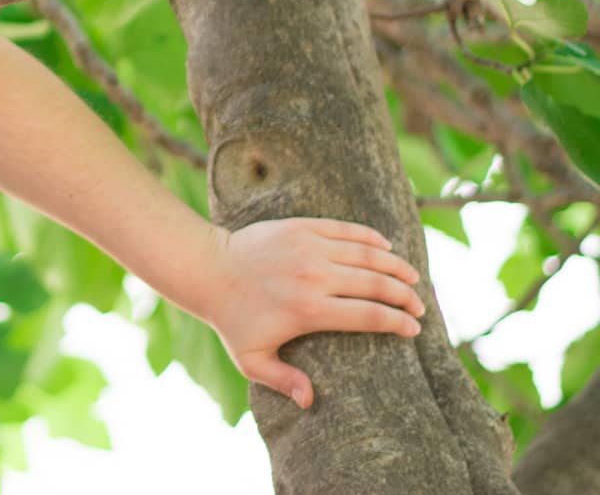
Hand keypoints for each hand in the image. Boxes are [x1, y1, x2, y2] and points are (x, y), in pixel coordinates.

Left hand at [202, 217, 426, 410]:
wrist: (209, 269)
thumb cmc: (232, 320)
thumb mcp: (252, 359)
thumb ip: (283, 381)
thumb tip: (310, 402)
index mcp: (308, 310)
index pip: (369, 315)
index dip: (398, 322)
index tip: (414, 329)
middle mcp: (313, 276)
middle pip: (376, 284)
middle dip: (405, 296)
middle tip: (419, 307)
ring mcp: (308, 246)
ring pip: (367, 254)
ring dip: (396, 266)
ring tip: (413, 279)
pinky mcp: (300, 226)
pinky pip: (345, 230)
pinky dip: (370, 238)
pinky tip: (386, 247)